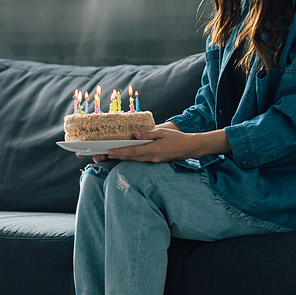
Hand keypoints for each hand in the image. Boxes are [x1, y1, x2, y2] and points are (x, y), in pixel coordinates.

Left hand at [105, 127, 224, 162]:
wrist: (190, 148)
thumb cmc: (177, 138)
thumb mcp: (163, 132)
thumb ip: (149, 134)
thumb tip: (136, 135)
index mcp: (153, 150)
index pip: (133, 152)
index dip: (120, 153)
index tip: (110, 152)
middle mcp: (152, 158)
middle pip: (131, 158)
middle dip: (118, 157)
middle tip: (105, 155)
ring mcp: (154, 161)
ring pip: (135, 161)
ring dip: (123, 159)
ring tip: (112, 156)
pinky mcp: (156, 162)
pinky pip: (141, 161)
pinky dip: (132, 159)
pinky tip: (126, 156)